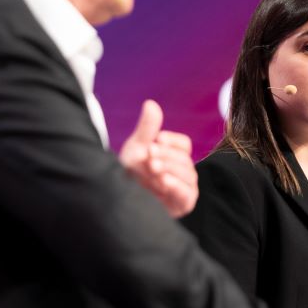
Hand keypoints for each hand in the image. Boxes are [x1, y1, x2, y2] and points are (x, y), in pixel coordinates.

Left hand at [119, 99, 197, 217]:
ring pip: (187, 175)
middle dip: (166, 155)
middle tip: (148, 154)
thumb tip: (150, 103)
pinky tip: (163, 180)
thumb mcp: (136, 148)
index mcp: (175, 155)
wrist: (120, 199)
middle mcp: (183, 171)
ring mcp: (185, 188)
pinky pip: (186, 193)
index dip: (172, 141)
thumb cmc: (131, 173)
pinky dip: (176, 185)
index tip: (157, 139)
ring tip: (152, 167)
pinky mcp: (183, 204)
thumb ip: (146, 128)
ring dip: (169, 169)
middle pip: (184, 159)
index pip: (183, 144)